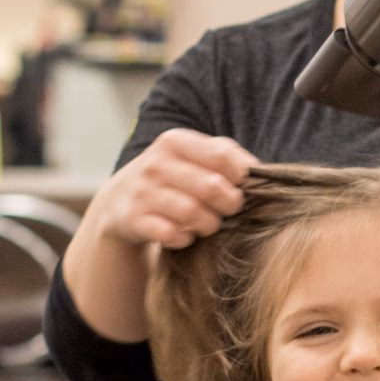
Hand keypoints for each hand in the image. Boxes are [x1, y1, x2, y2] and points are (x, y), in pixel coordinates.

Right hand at [94, 128, 256, 249]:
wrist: (119, 201)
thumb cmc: (173, 178)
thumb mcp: (193, 156)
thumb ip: (226, 154)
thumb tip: (258, 168)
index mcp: (175, 142)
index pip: (222, 157)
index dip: (241, 177)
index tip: (241, 186)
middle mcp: (155, 164)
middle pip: (212, 187)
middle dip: (229, 204)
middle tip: (229, 210)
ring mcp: (141, 192)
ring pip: (193, 213)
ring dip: (210, 224)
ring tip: (209, 223)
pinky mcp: (132, 219)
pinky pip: (172, 234)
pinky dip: (185, 238)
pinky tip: (185, 234)